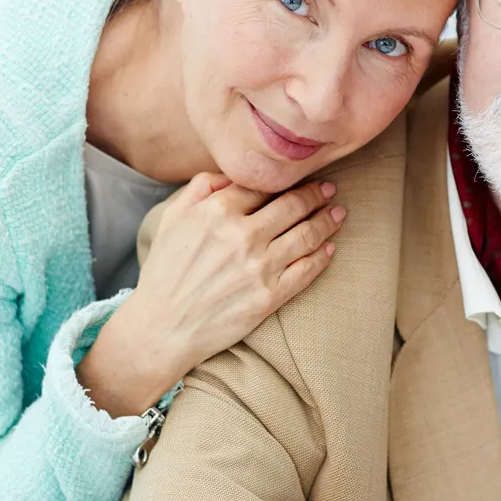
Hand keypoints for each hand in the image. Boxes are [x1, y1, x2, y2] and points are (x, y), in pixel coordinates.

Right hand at [77, 174, 345, 417]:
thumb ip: (200, 188)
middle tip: (329, 189)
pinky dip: (322, 256)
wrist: (163, 328)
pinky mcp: (269, 296)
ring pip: (306, 235)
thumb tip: (231, 172)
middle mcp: (242, 236)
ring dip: (326, 221)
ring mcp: (259, 267)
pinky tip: (329, 247)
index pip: (263, 185)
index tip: (301, 175)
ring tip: (338, 213)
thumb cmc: (165, 271)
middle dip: (315, 194)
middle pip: (292, 206)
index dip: (285, 179)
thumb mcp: (172, 219)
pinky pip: (306, 271)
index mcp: (217, 212)